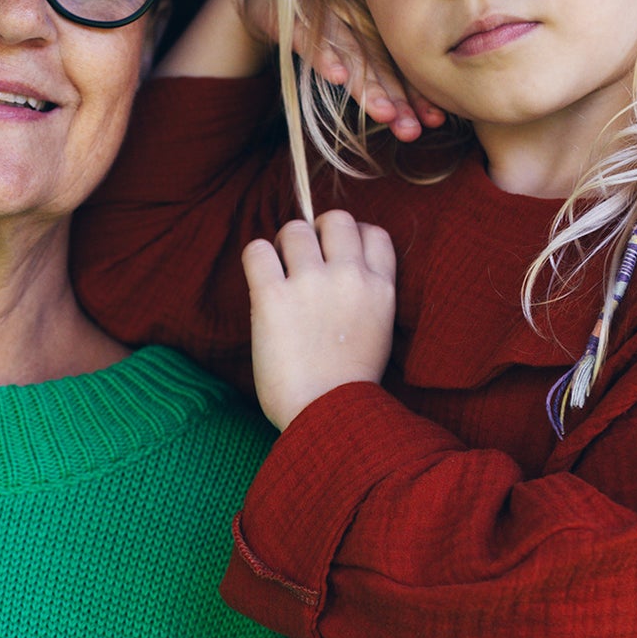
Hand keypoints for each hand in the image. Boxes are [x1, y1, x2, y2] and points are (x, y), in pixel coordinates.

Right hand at [234, 0, 443, 143]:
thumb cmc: (314, 22)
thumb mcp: (344, 47)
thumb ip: (370, 73)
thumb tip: (402, 114)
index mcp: (370, 34)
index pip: (397, 68)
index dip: (415, 94)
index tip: (435, 121)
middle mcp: (354, 24)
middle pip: (378, 66)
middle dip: (395, 99)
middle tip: (411, 129)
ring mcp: (325, 17)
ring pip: (349, 54)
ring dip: (366, 84)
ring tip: (383, 112)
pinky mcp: (293, 15)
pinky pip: (309, 38)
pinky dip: (323, 54)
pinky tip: (336, 75)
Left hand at [244, 210, 396, 430]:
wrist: (328, 417)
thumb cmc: (348, 389)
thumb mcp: (377, 335)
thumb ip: (366, 299)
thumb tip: (338, 274)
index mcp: (381, 289)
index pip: (374, 234)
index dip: (352, 237)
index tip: (336, 255)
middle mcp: (350, 277)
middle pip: (337, 220)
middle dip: (317, 232)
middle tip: (302, 258)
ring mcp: (312, 283)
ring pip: (294, 230)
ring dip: (283, 246)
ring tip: (278, 273)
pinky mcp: (273, 296)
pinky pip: (257, 250)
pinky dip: (255, 259)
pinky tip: (259, 282)